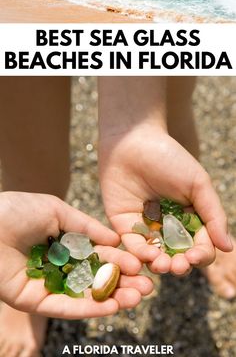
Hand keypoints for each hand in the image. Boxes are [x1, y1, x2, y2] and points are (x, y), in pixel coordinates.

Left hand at [0, 192, 152, 317]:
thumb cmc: (17, 210)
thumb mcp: (57, 210)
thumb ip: (87, 227)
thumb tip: (116, 238)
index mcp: (63, 243)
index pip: (98, 254)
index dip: (120, 260)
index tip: (142, 264)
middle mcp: (58, 266)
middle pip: (95, 278)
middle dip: (123, 283)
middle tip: (148, 288)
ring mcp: (47, 284)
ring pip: (84, 296)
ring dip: (112, 299)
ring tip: (138, 299)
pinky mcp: (34, 300)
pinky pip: (65, 307)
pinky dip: (89, 309)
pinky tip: (112, 306)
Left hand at [99, 124, 231, 275]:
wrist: (132, 140)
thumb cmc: (169, 157)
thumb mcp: (198, 184)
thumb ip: (213, 215)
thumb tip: (229, 247)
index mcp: (190, 217)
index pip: (199, 245)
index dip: (200, 255)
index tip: (196, 256)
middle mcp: (169, 226)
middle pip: (177, 256)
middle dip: (179, 265)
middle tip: (178, 266)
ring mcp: (146, 227)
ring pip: (155, 256)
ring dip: (160, 265)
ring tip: (162, 265)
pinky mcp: (123, 225)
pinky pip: (132, 246)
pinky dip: (139, 255)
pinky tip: (147, 255)